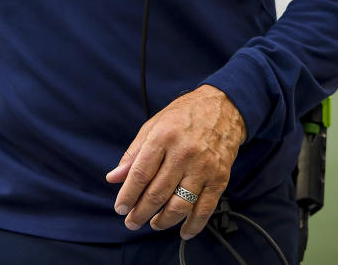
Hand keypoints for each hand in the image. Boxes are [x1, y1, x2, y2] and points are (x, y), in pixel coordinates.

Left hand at [105, 85, 245, 239]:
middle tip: (132, 222)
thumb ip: (134, 154)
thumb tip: (114, 178)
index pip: (140, 174)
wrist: (223, 107)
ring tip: (154, 223)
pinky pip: (205, 208)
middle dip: (141, 213)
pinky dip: (193, 225)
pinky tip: (183, 231)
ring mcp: (203, 167)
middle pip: (157, 193)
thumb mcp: (154, 126)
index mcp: (163, 137)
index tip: (120, 209)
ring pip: (180, 205)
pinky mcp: (220, 178)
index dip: (128, 195)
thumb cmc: (184, 116)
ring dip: (164, 221)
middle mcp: (183, 153)